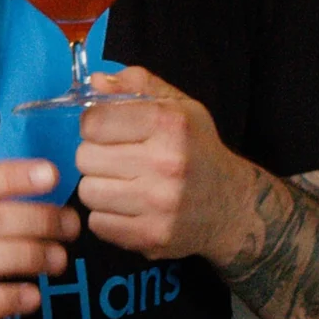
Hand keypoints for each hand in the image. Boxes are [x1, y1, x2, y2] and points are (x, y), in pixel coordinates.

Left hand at [75, 66, 258, 261]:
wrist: (233, 208)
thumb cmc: (199, 150)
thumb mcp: (180, 107)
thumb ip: (138, 84)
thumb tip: (95, 81)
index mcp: (170, 124)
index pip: (94, 121)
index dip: (94, 124)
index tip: (107, 129)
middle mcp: (165, 164)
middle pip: (85, 157)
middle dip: (95, 156)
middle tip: (118, 159)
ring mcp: (159, 205)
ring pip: (88, 192)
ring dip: (99, 187)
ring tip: (123, 183)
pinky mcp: (151, 237)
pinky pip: (98, 223)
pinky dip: (108, 216)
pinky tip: (130, 207)